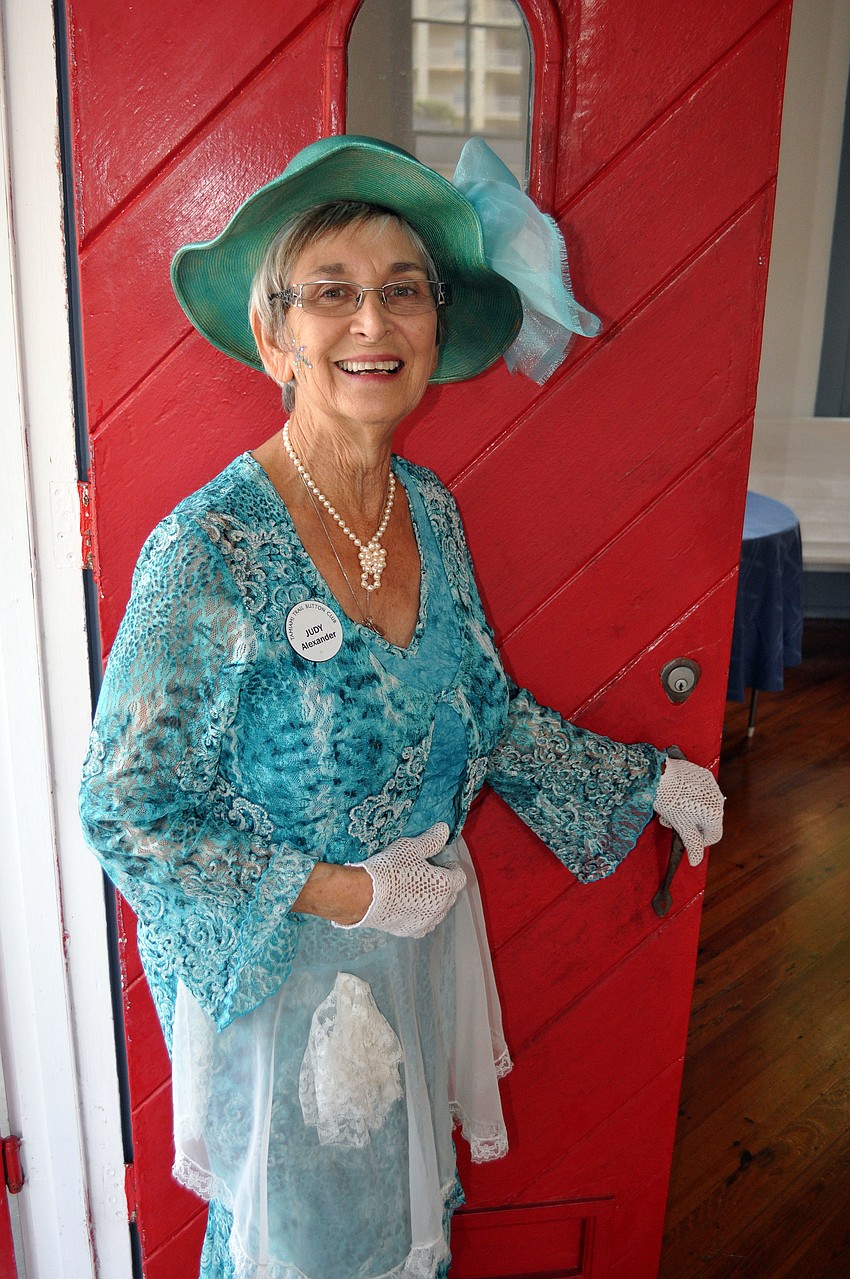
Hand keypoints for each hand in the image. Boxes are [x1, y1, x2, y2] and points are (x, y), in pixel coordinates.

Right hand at [335, 823, 464, 937]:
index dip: (452, 868)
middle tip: (429, 875)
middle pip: (450, 895)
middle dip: (444, 885)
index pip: (459, 877)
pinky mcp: (410, 931)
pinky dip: (422, 917)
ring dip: (435, 902)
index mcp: (444, 885)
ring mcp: (425, 922)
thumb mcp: (411, 848)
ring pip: (439, 912)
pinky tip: (411, 908)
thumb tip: (444, 829)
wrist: (366, 896)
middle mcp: (440, 907)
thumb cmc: (391, 869)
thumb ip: (431, 840)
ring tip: (420, 891)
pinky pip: (424, 925)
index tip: (443, 864)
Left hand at [653, 757, 724, 866]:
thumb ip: (692, 844)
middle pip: (708, 820)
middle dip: (690, 823)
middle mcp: (718, 800)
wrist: (659, 774)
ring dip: (689, 810)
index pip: (713, 836)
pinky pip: (700, 791)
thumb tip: (696, 862)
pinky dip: (689, 795)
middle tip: (672, 821)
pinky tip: (675, 794)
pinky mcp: (703, 775)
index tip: (684, 836)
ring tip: (670, 809)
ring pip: (703, 805)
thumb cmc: (669, 802)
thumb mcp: (681, 826)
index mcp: (715, 815)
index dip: (698, 840)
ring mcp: (712, 785)